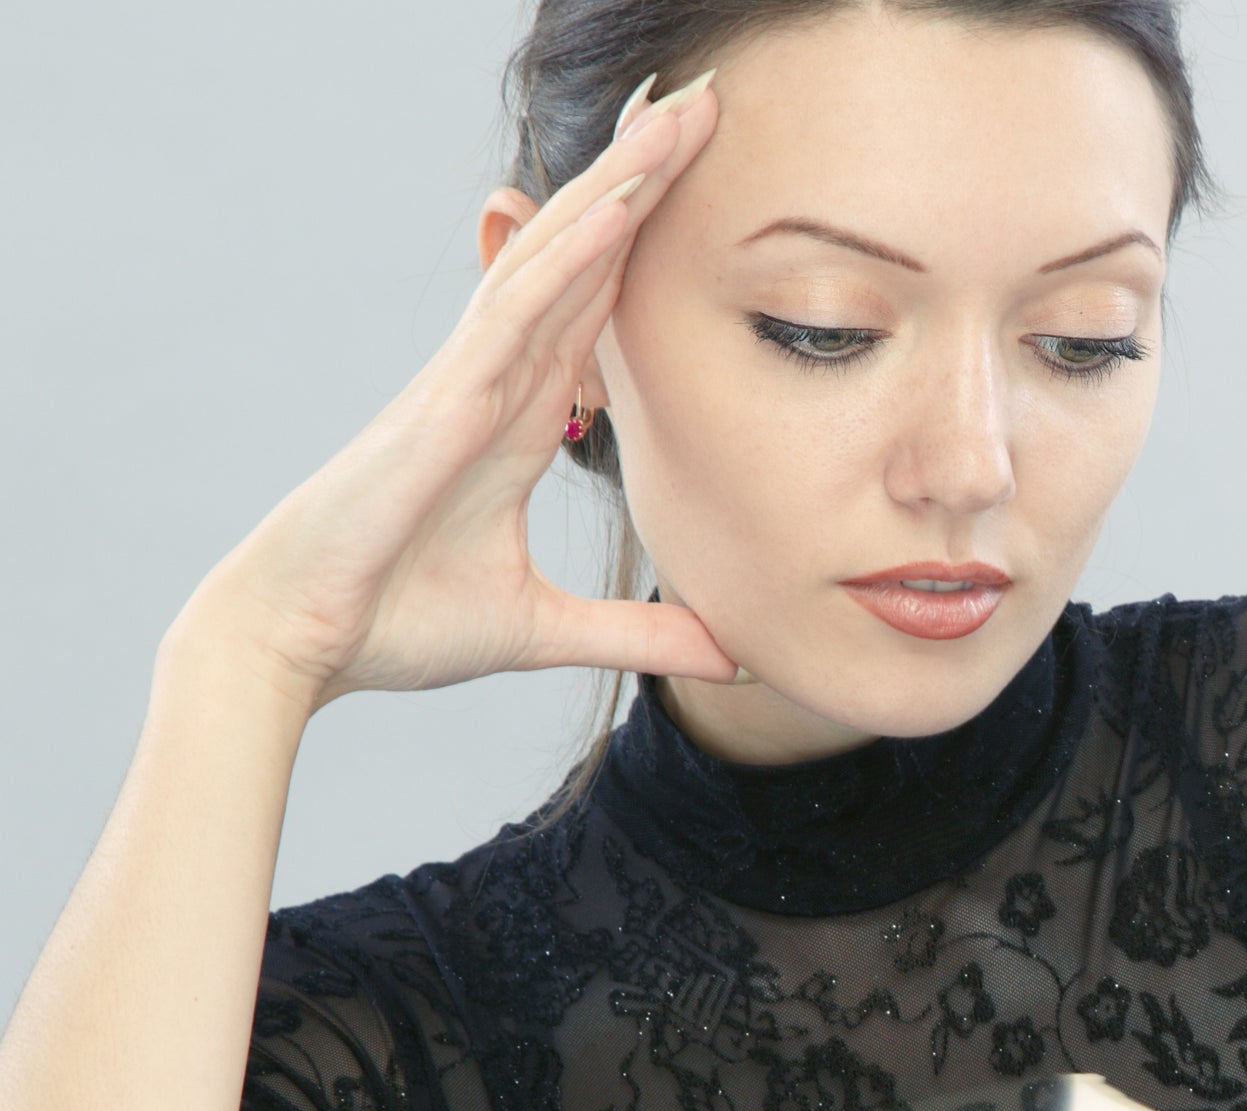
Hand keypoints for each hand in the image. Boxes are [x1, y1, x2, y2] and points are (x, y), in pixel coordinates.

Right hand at [183, 72, 733, 707]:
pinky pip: (514, 314)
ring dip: (618, 188)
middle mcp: (495, 379)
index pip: (599, 307)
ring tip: (680, 120)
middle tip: (707, 104)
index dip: (649, 239)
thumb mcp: (544, 631)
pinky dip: (568, 260)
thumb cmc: (395, 623)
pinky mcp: (442, 404)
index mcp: (519, 416)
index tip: (709, 181)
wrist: (302, 645)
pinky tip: (619, 209)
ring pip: (553, 259)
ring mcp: (466, 381)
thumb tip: (728, 653)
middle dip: (643, 180)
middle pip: (582, 256)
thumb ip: (638, 637)